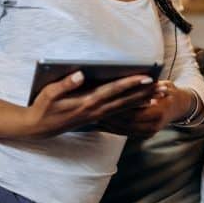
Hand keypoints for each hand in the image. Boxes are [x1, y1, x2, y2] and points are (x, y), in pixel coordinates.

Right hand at [23, 71, 155, 137]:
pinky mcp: (97, 117)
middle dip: (146, 93)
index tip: (146, 78)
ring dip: (144, 100)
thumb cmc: (43, 107)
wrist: (38, 128)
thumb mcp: (49, 93)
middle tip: (164, 87)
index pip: (113, 90)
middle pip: (126, 100)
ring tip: (161, 95)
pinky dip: (134, 107)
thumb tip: (81, 74)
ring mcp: (98, 115)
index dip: (131, 84)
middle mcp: (96, 109)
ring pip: (126, 107)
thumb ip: (66, 84)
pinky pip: (120, 112)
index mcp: (87, 101)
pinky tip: (145, 104)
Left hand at [97, 80, 193, 137]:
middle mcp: (152, 125)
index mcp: (157, 112)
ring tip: (91, 118)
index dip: (116, 107)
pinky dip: (112, 129)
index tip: (101, 101)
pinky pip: (124, 133)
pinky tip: (100, 124)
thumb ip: (148, 84)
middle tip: (92, 111)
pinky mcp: (143, 135)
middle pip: (125, 122)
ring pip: (123, 130)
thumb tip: (134, 77)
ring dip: (107, 124)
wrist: (180, 106)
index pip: (132, 111)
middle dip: (108, 117)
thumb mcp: (162, 84)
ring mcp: (148, 132)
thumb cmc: (169, 91)